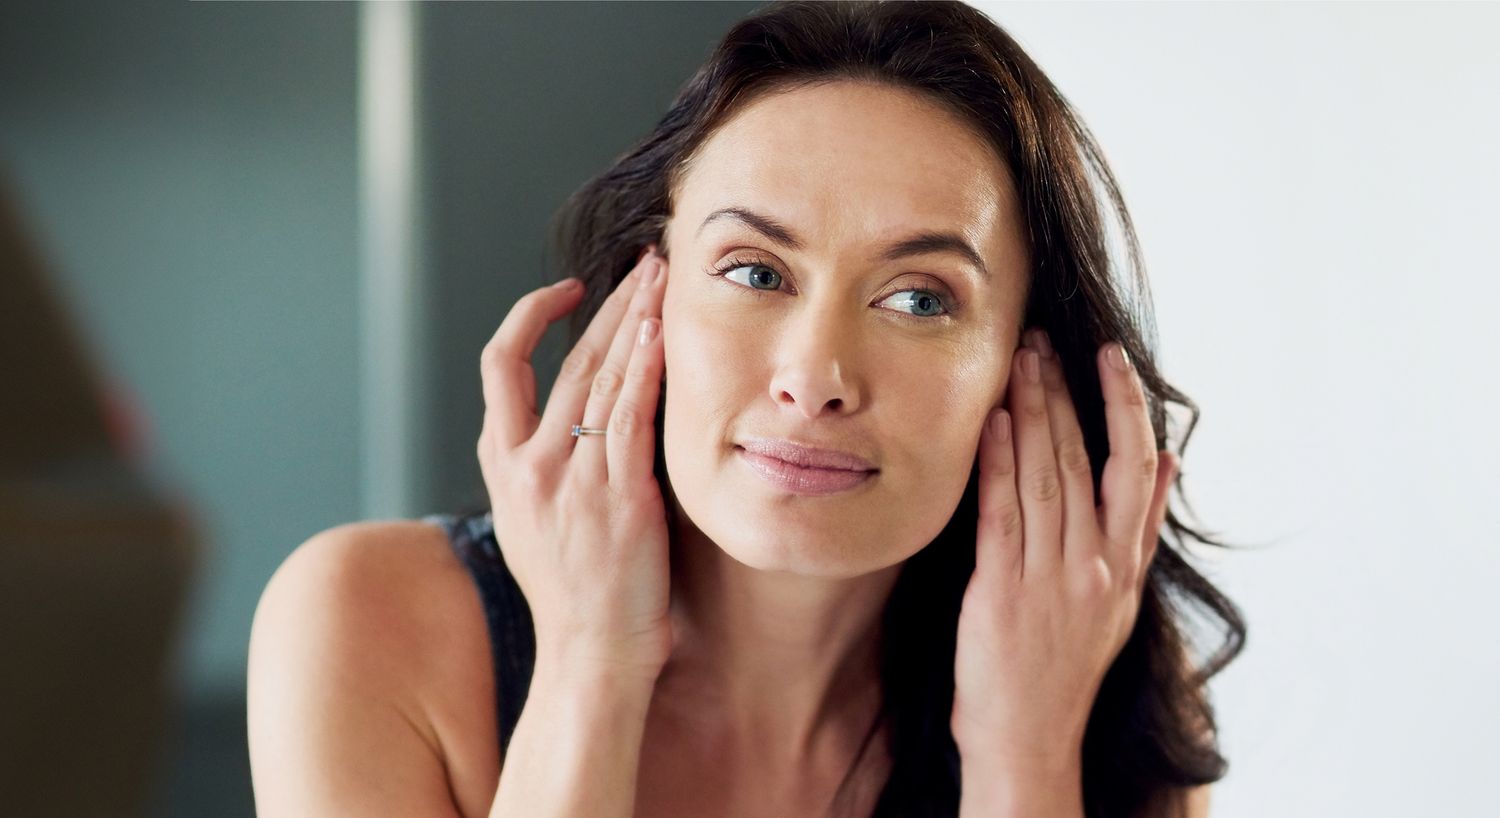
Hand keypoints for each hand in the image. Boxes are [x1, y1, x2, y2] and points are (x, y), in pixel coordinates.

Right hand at [477, 246, 671, 683]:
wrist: (590, 656)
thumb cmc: (574, 595)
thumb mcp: (532, 523)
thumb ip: (542, 468)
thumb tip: (570, 423)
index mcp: (503, 465)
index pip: (501, 366)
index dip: (531, 317)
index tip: (570, 290)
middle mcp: (530, 465)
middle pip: (567, 359)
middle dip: (610, 303)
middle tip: (645, 264)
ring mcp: (572, 480)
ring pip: (601, 378)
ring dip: (636, 319)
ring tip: (663, 278)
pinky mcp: (618, 498)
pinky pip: (631, 418)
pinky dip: (645, 369)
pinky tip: (663, 333)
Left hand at [951, 329, 1177, 771]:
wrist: (1029, 737)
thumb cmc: (1065, 665)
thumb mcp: (1121, 599)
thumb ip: (1140, 528)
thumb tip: (1171, 461)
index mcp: (1124, 564)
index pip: (1136, 467)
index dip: (1125, 406)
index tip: (1110, 358)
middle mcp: (1094, 565)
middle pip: (1082, 459)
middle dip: (1062, 393)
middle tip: (1044, 341)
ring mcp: (1049, 577)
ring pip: (1043, 476)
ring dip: (1029, 413)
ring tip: (1019, 362)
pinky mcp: (1002, 591)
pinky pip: (1002, 514)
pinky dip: (996, 463)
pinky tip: (989, 423)